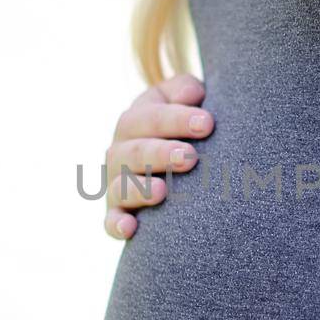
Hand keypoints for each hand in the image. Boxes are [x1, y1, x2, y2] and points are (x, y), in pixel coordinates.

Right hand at [104, 72, 214, 239]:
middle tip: (190, 157)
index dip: (177, 119)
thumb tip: (192, 94)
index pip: (150, 117)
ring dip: (139, 189)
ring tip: (162, 191)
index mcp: (136, 120)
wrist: (175, 161)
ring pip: (120, 186)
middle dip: (161, 154)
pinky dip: (117, 225)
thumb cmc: (185, 127)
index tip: (208, 123)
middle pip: (134, 152)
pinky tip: (131, 229)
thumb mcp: (184, 102)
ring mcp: (116, 183)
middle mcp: (121, 151)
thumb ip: (185, 90)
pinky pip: (111, 221)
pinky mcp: (117, 213)